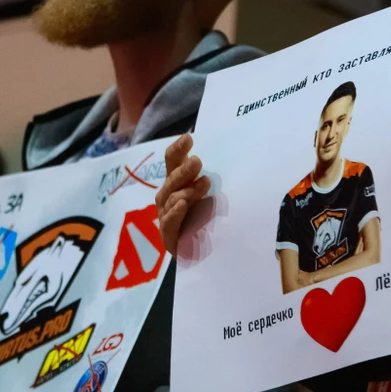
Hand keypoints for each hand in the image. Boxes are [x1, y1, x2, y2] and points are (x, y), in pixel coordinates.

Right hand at [155, 134, 209, 254]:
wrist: (207, 254)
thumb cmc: (209, 218)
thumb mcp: (210, 194)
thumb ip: (209, 177)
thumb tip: (224, 153)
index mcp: (177, 183)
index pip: (172, 162)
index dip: (177, 150)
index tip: (188, 138)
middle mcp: (168, 197)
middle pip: (171, 180)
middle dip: (183, 170)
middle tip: (198, 162)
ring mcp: (166, 217)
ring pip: (171, 199)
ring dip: (186, 190)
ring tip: (203, 184)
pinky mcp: (169, 237)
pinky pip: (169, 223)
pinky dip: (175, 213)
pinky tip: (183, 204)